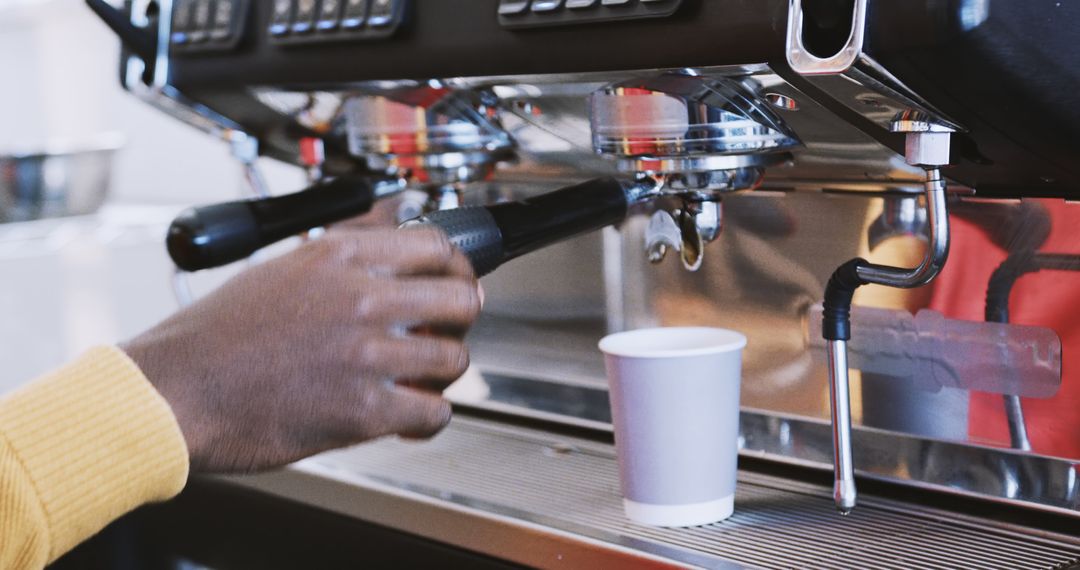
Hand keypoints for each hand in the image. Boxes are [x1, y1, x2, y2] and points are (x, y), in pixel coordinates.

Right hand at [122, 227, 480, 472]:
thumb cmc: (213, 338)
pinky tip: (407, 416)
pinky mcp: (363, 409)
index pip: (436, 243)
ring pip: (455, 357)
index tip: (455, 278)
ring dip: (443, 372)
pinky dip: (427, 418)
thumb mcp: (279, 268)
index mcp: (339, 257)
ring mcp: (366, 353)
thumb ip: (339, 257)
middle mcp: (360, 298)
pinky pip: (434, 412)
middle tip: (448, 331)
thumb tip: (384, 233)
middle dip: (461, 318)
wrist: (173, 393)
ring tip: (421, 378)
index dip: (456, 264)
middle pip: (461, 297)